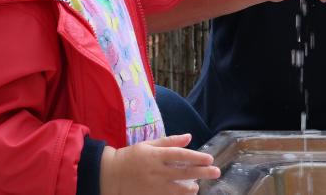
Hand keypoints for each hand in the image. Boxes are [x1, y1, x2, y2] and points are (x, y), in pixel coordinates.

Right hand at [100, 134, 219, 194]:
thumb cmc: (130, 157)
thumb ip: (170, 142)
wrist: (108, 175)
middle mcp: (156, 171)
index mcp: (156, 155)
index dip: (197, 157)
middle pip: (184, 172)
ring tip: (197, 187)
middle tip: (216, 172)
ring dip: (191, 188)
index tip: (209, 159)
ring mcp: (153, 186)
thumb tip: (189, 137)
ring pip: (177, 189)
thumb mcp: (148, 145)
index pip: (181, 155)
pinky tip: (185, 194)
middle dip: (202, 172)